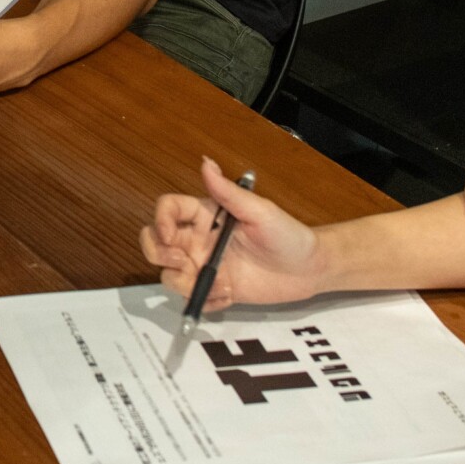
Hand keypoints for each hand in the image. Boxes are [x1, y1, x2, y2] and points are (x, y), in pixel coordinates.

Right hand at [139, 159, 327, 309]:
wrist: (310, 270)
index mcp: (206, 215)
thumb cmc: (288, 235)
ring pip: (168, 274)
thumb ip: (228, 192)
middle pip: (155, 242)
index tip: (170, 237)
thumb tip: (206, 162)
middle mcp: (199, 240)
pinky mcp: (215, 290)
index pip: (167, 209)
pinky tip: (228, 296)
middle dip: (158, 254)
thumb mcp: (260, 211)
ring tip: (219, 283)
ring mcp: (205, 266)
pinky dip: (204, 301)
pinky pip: (192, 298)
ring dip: (184, 283)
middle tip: (184, 262)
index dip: (160, 221)